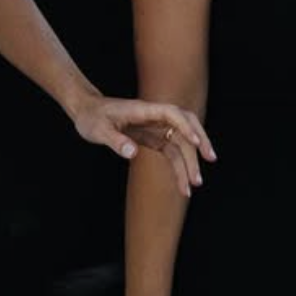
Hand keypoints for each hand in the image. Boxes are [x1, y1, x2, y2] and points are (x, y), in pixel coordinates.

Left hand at [68, 93, 212, 190]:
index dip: (185, 125)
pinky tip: (183, 184)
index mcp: (142, 110)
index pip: (171, 113)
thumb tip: (132, 153)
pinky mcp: (153, 138)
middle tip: (209, 160)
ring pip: (181, 142)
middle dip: (199, 141)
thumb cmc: (91, 117)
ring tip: (195, 184)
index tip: (196, 141)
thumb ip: (115, 140)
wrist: (86, 112)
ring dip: (190, 161)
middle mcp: (153, 117)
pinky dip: (179, 167)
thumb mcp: (97, 130)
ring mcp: (155, 128)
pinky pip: (172, 152)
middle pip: (185, 125)